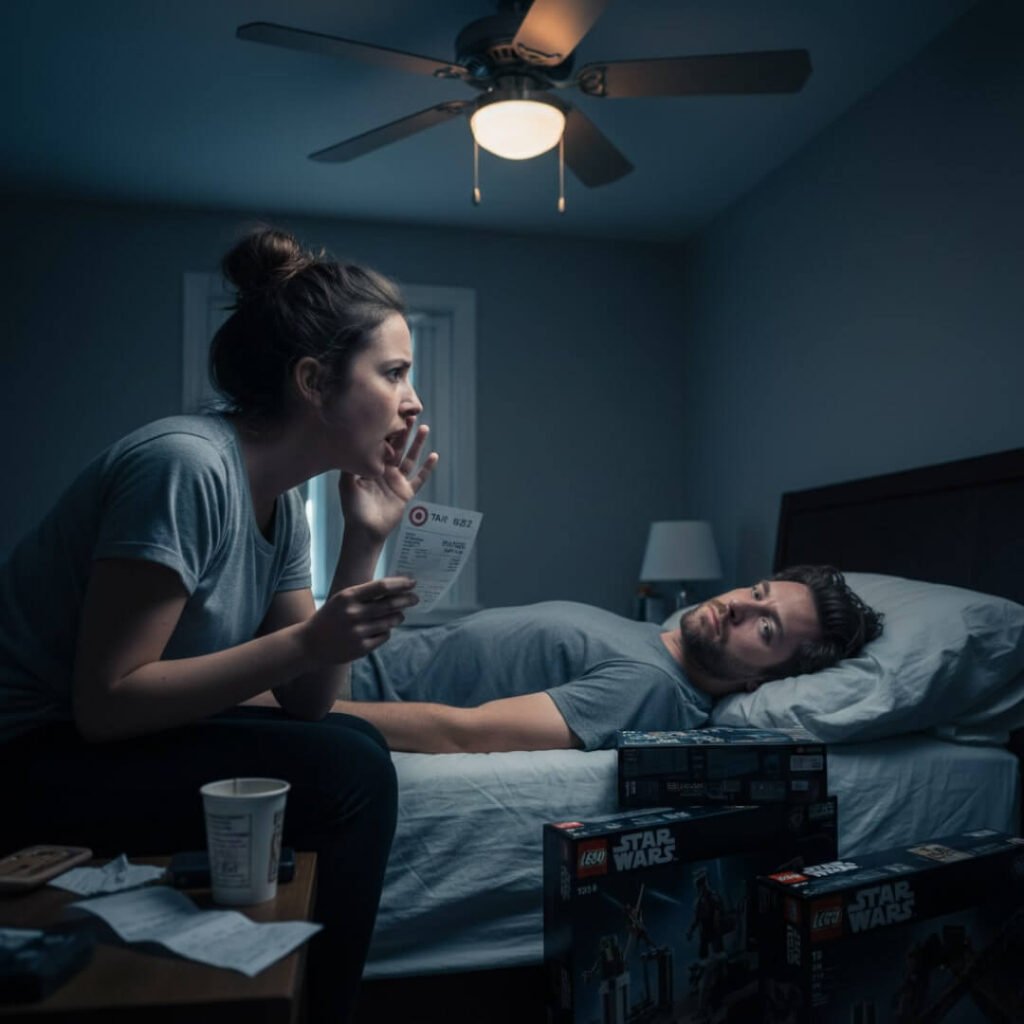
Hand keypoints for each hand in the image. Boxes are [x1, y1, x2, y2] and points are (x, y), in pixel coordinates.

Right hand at [301, 577, 418, 665]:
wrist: (310, 644)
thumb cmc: (330, 617)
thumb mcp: (342, 599)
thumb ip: (364, 594)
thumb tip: (394, 588)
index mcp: (348, 597)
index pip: (381, 587)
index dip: (400, 584)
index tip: (412, 582)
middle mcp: (353, 613)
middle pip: (389, 604)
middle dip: (406, 600)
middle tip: (415, 598)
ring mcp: (358, 632)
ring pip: (390, 622)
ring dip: (398, 616)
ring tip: (400, 615)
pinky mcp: (361, 648)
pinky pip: (384, 636)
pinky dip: (387, 631)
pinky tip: (384, 629)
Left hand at [339, 420, 438, 541]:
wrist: (365, 531)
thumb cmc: (352, 509)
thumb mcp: (347, 485)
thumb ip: (349, 467)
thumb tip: (350, 446)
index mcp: (371, 466)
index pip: (380, 444)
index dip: (386, 431)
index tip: (391, 414)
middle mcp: (385, 471)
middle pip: (397, 447)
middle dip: (403, 431)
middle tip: (410, 414)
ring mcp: (397, 481)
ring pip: (410, 458)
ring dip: (417, 444)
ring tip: (424, 428)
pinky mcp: (406, 492)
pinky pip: (419, 478)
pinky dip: (427, 468)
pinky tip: (434, 456)